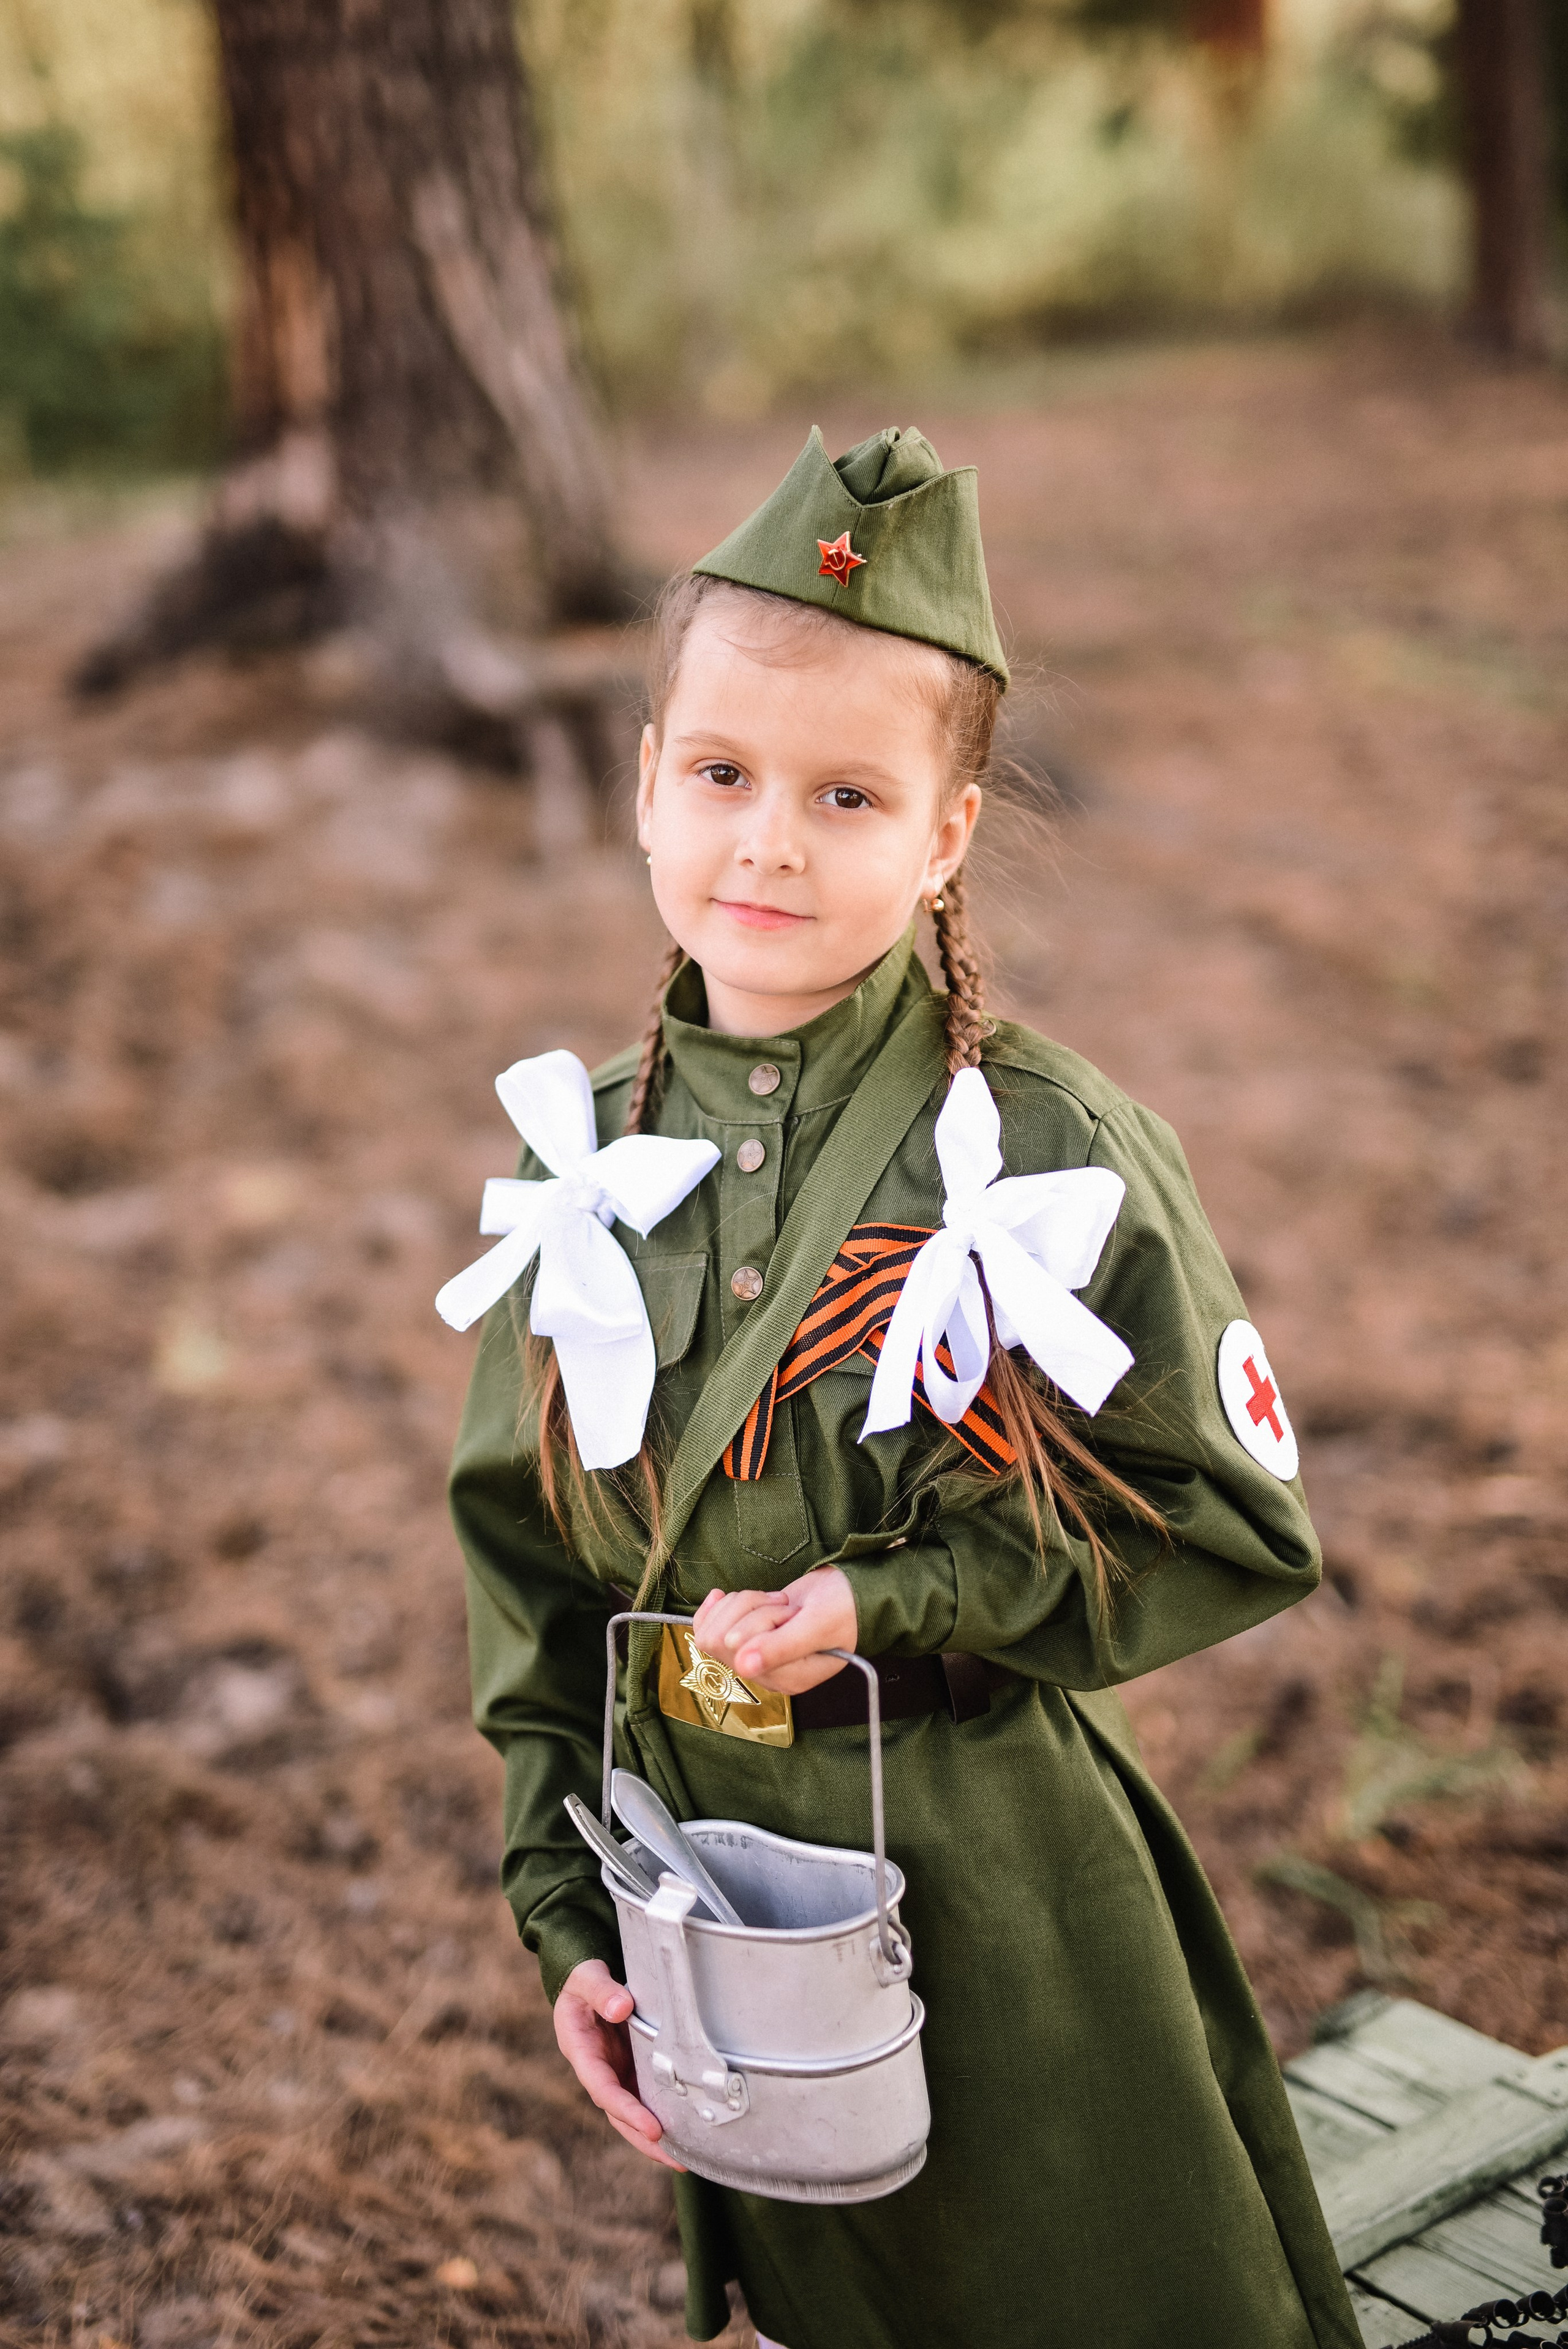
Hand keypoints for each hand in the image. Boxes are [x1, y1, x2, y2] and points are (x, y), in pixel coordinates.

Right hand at [553, 1959, 684, 2170]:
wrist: (586, 1985)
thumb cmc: (584, 1982)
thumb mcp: (586, 1979)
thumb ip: (601, 1991)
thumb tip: (621, 2008)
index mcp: (581, 2052)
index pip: (603, 2089)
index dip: (627, 2111)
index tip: (652, 2128)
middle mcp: (598, 2071)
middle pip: (618, 2115)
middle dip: (644, 2140)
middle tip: (676, 2159)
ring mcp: (615, 2074)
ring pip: (632, 2114)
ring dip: (655, 2139)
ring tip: (685, 2158)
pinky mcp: (630, 2071)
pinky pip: (645, 2099)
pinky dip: (662, 2116)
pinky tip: (685, 2131)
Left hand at [692, 1565, 857, 1695]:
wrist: (848, 1591)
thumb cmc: (843, 1608)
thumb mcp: (817, 1625)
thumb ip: (781, 1647)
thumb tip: (742, 1665)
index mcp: (787, 1679)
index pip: (739, 1653)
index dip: (760, 1622)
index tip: (790, 1611)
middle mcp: (766, 1672)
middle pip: (720, 1641)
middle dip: (751, 1610)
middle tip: (784, 1605)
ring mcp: (754, 1655)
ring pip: (714, 1628)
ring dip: (745, 1603)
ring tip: (777, 1603)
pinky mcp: (746, 1637)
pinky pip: (710, 1624)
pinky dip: (724, 1604)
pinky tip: (734, 1596)